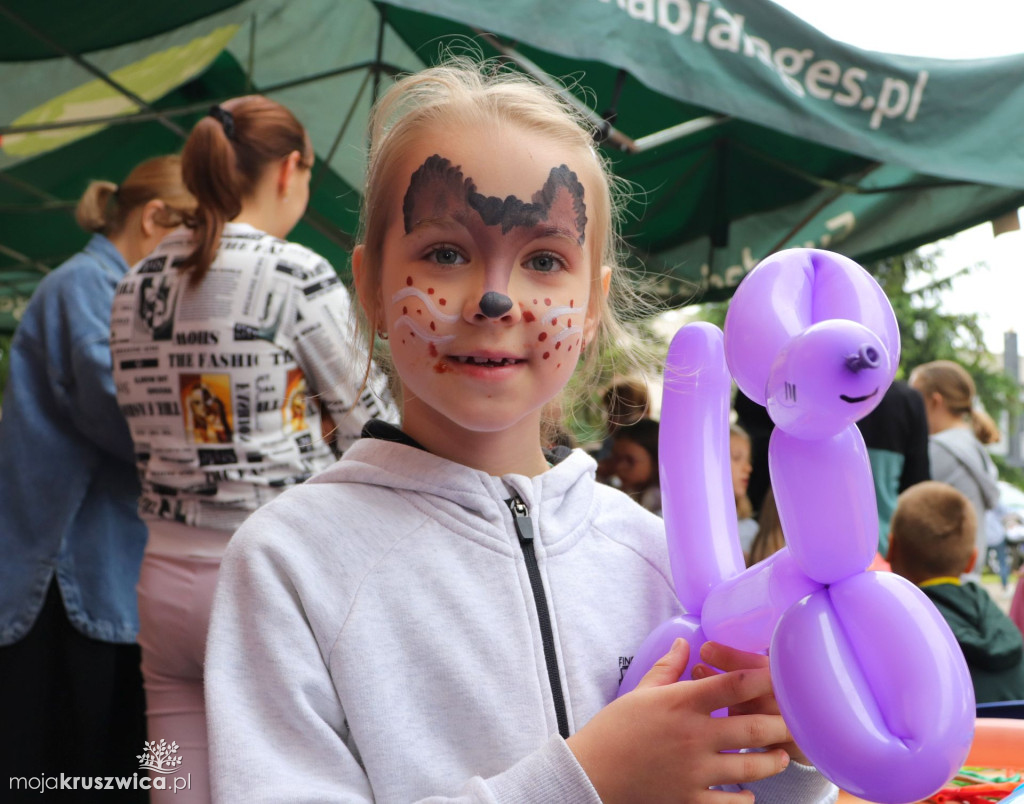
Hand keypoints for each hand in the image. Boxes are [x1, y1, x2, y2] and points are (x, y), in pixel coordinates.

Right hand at [567, 638, 790, 803]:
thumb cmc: (616, 727)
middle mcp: (693, 736)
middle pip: (752, 728)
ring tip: (779, 756)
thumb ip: (668, 667)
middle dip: (781, 725)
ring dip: (771, 761)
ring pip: (750, 768)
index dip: (760, 678)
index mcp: (681, 703)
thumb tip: (686, 643)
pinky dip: (745, 798)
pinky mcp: (689, 799)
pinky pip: (730, 802)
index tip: (780, 675)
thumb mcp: (641, 691)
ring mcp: (694, 771)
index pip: (730, 686)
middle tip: (795, 722)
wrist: (592, 772)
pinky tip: (749, 792)